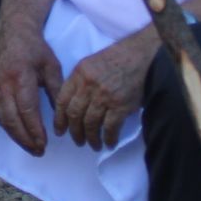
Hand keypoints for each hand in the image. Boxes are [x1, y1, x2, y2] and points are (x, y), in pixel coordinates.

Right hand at [0, 25, 62, 156]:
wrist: (13, 34)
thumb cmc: (36, 50)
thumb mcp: (52, 66)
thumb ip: (57, 91)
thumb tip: (63, 117)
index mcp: (21, 77)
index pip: (27, 110)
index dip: (35, 129)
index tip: (44, 143)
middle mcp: (4, 85)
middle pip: (12, 119)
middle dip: (26, 139)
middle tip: (39, 152)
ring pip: (3, 120)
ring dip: (17, 137)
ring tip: (31, 149)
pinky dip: (9, 129)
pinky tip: (20, 136)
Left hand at [55, 33, 158, 148]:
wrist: (142, 56)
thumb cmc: (117, 59)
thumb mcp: (91, 64)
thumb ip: (79, 82)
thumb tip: (72, 104)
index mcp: (79, 74)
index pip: (62, 100)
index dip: (59, 119)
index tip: (59, 130)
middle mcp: (89, 85)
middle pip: (75, 114)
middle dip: (74, 132)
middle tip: (78, 141)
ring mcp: (104, 96)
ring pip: (91, 123)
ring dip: (91, 138)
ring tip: (93, 145)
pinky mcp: (120, 105)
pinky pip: (110, 127)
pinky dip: (108, 138)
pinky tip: (109, 143)